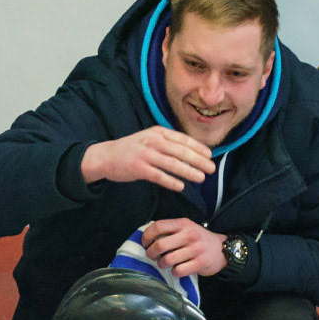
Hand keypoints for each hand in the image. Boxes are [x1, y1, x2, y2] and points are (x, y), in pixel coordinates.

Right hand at [80, 126, 214, 191]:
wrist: (107, 156)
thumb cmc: (133, 149)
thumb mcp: (150, 139)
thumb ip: (168, 143)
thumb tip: (191, 152)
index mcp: (158, 132)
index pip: (182, 139)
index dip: (198, 147)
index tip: (210, 155)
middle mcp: (153, 141)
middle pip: (180, 151)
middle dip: (198, 160)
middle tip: (211, 169)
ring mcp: (145, 154)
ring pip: (171, 163)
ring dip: (188, 171)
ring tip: (201, 178)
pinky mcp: (138, 168)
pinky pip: (158, 176)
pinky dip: (171, 181)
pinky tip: (181, 187)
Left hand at [141, 218, 226, 277]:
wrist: (222, 249)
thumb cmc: (199, 239)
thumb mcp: (187, 228)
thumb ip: (170, 230)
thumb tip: (147, 237)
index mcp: (183, 224)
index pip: (158, 226)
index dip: (146, 236)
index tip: (145, 243)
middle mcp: (189, 235)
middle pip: (160, 245)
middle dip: (151, 253)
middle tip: (152, 256)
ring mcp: (195, 249)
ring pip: (167, 260)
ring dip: (161, 264)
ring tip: (164, 263)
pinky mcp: (200, 263)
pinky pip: (178, 270)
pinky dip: (174, 272)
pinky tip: (177, 269)